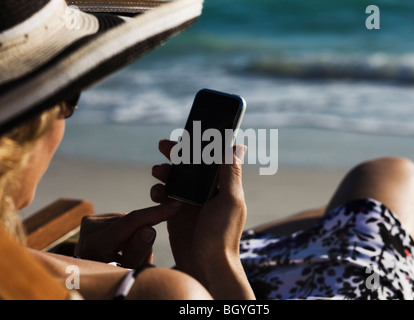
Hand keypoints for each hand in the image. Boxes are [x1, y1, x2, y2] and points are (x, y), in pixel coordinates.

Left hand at [75, 205, 177, 268]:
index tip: (175, 206)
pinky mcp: (93, 218)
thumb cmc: (109, 278)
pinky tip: (121, 247)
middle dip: (144, 235)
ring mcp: (90, 221)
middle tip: (139, 258)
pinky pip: (122, 219)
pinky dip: (128, 232)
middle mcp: (90, 227)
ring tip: (127, 256)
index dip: (155, 213)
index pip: (132, 222)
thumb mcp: (127, 270)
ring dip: (135, 234)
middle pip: (133, 221)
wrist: (88, 279)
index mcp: (96, 243)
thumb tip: (148, 228)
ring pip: (129, 219)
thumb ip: (138, 251)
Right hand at [151, 140, 253, 298]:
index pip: (211, 158)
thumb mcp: (229, 201)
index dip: (199, 145)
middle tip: (164, 145)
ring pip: (175, 179)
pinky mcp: (175, 214)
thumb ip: (230, 173)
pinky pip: (164, 196)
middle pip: (190, 166)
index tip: (187, 134)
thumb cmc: (222, 234)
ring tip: (157, 171)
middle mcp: (206, 191)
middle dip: (177, 154)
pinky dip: (158, 191)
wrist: (206, 266)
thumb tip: (236, 144)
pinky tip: (157, 194)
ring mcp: (190, 202)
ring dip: (165, 172)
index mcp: (222, 185)